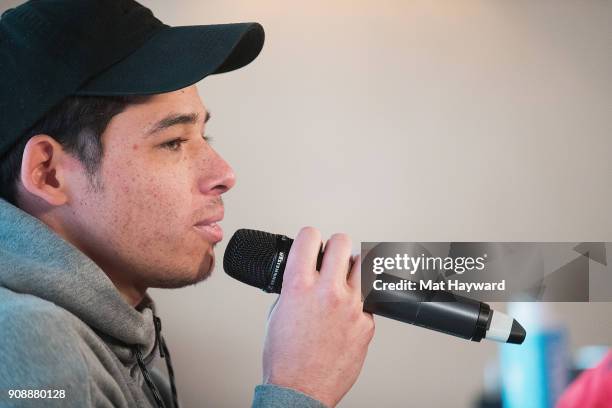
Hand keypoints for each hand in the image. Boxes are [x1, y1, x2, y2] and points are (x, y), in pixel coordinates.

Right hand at [262, 227, 374, 406]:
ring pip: (363, 264)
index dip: (310, 237)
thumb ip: (293, 287)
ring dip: (352, 268)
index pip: (310, 237)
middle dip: (335, 247)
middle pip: (343, 242)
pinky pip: (368, 298)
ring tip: (344, 279)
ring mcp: (351, 306)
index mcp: (298, 285)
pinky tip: (347, 311)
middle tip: (332, 257)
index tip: (311, 243)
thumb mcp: (277, 313)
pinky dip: (359, 301)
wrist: (300, 390)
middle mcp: (327, 291)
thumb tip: (304, 273)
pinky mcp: (367, 323)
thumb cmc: (285, 358)